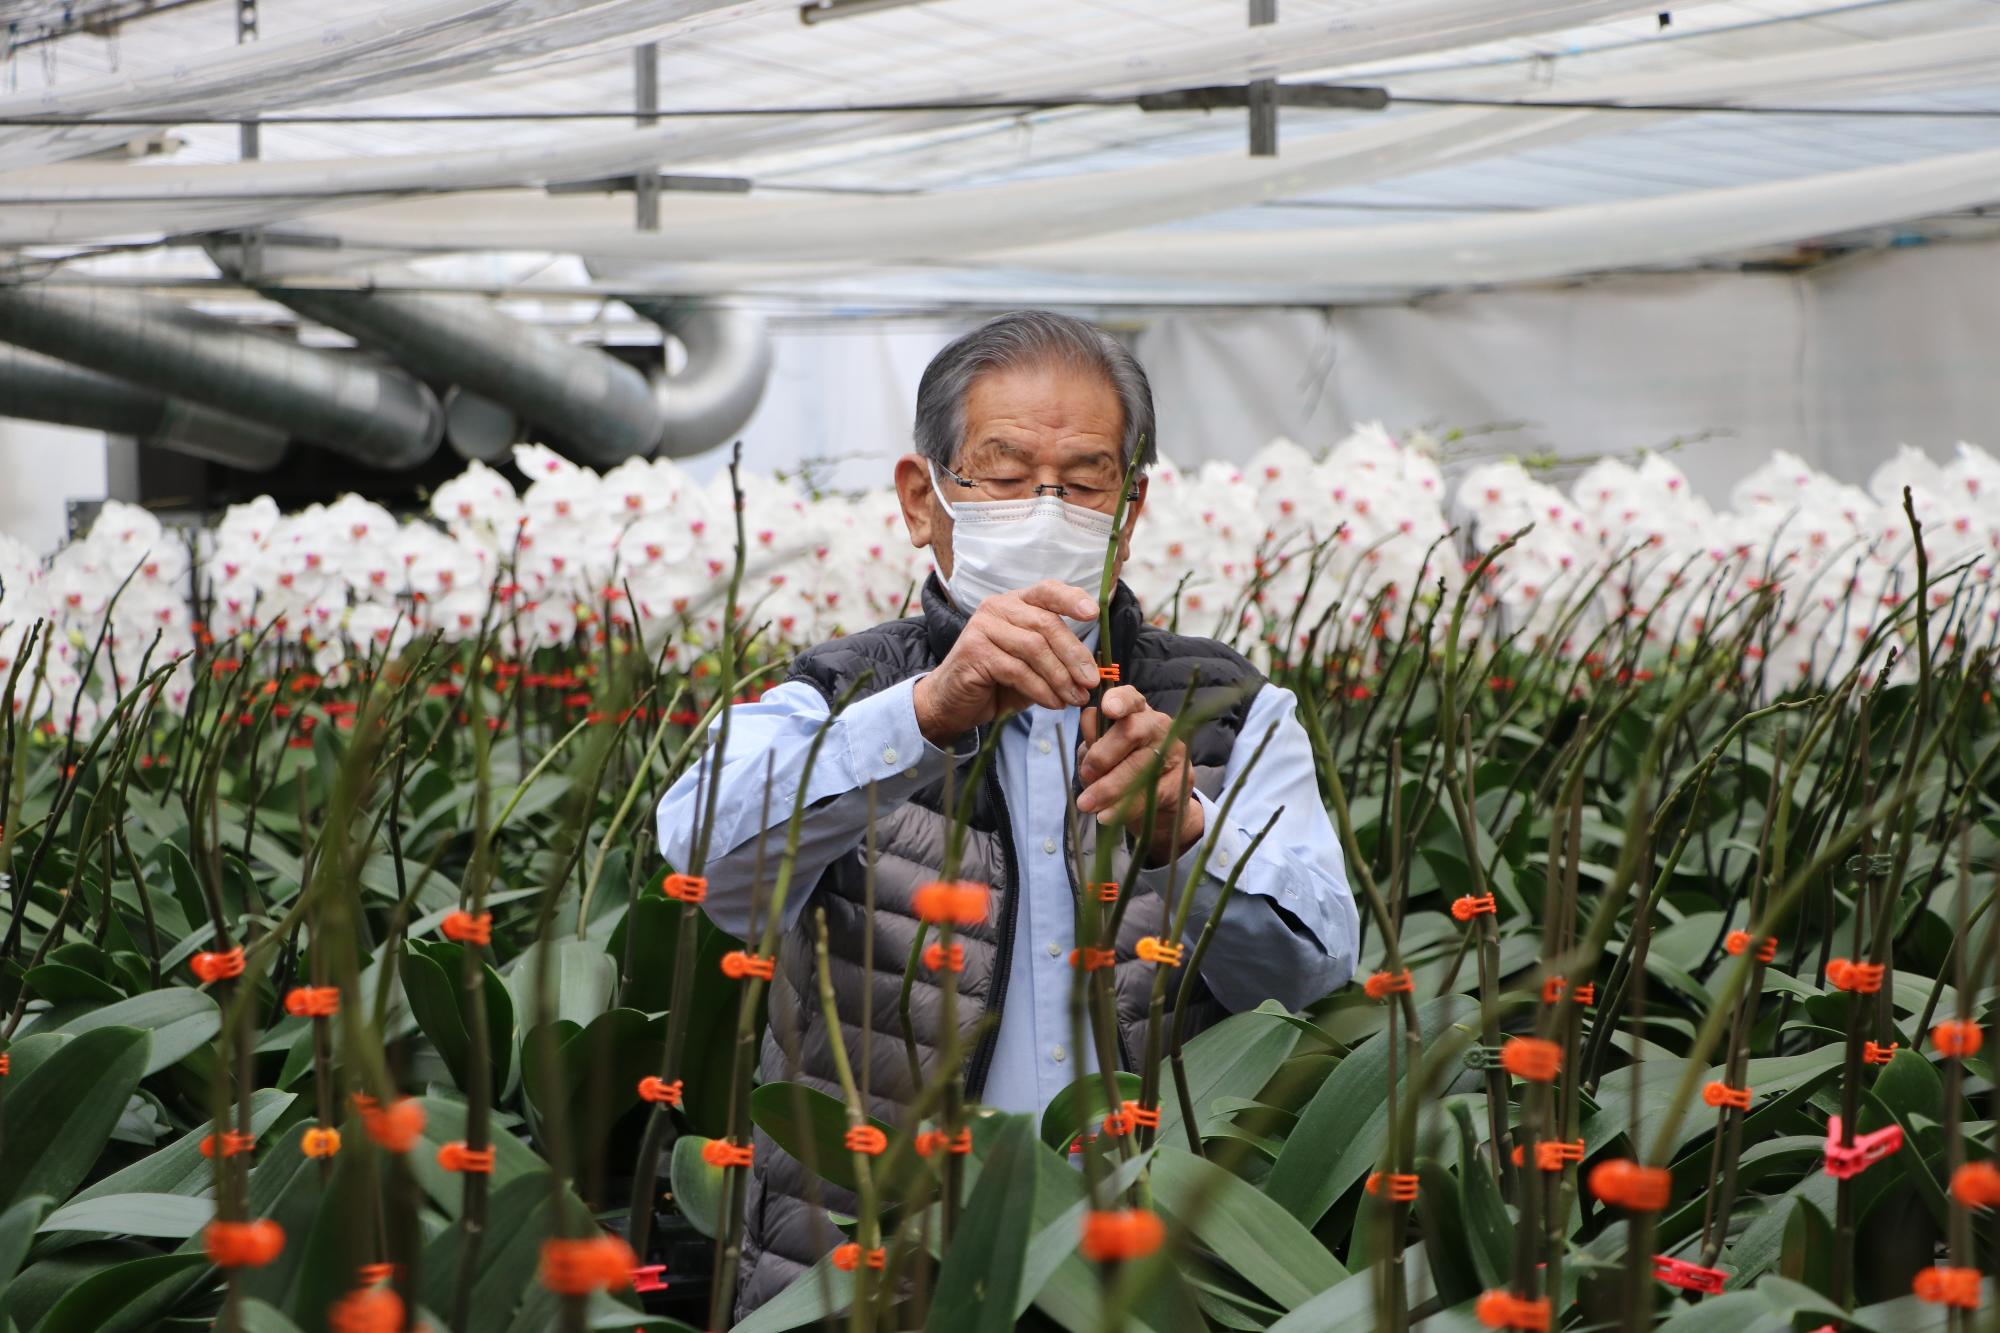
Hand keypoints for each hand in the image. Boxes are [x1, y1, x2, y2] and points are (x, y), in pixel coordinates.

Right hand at [913, 580, 1099, 745]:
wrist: (953, 701)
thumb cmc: (997, 680)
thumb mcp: (1033, 664)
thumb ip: (1057, 656)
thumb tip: (1093, 669)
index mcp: (1015, 602)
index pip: (1047, 590)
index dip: (1072, 599)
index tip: (1094, 614)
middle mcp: (997, 607)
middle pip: (1046, 624)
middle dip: (1074, 655)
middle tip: (1092, 681)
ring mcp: (983, 627)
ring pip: (1034, 648)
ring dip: (1061, 677)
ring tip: (1075, 698)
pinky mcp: (975, 652)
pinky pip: (1018, 670)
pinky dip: (1042, 690)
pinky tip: (1054, 703)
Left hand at [1076, 685, 1203, 865]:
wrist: (1155, 803)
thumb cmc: (1122, 767)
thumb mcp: (1101, 750)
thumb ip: (1093, 735)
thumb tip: (1088, 717)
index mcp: (1136, 710)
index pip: (1130, 697)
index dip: (1119, 701)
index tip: (1107, 709)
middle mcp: (1158, 724)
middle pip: (1131, 732)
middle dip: (1103, 756)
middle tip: (1085, 776)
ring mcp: (1174, 751)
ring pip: (1139, 766)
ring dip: (1109, 788)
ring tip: (1087, 804)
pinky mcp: (1181, 780)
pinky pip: (1149, 794)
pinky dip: (1124, 807)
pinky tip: (1106, 815)